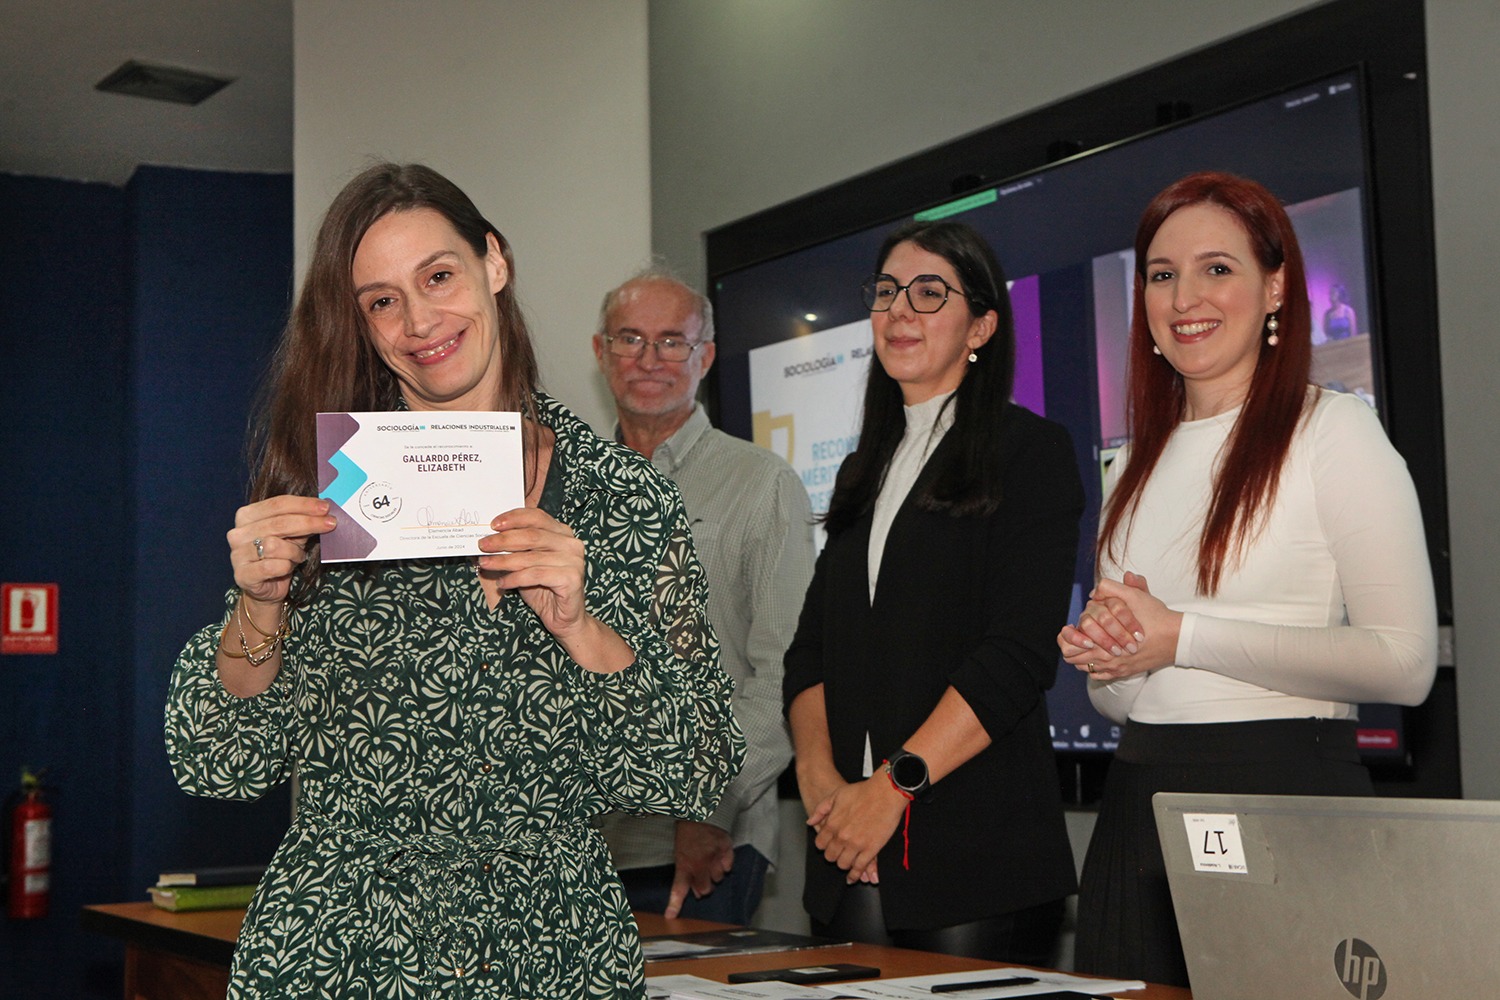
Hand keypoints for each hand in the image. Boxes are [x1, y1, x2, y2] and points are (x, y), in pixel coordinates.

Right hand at [227, 495, 335, 605]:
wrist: (266, 587)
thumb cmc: (279, 556)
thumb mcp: (292, 534)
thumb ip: (302, 521)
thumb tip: (323, 509)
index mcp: (246, 516)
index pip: (277, 504)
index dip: (303, 504)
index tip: (325, 507)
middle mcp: (237, 533)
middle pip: (278, 523)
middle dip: (308, 522)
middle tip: (330, 524)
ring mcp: (237, 555)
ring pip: (275, 546)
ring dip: (294, 552)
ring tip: (297, 557)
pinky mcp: (243, 575)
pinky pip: (273, 567)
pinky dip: (286, 567)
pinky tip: (288, 568)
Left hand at [478, 507, 587, 638]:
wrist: (563, 618)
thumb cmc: (543, 589)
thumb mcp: (525, 564)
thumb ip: (514, 549)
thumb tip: (487, 539)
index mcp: (562, 533)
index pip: (536, 517)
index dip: (513, 518)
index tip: (492, 524)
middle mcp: (571, 544)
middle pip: (532, 535)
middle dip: (503, 540)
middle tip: (483, 545)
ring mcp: (574, 561)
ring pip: (531, 557)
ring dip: (504, 561)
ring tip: (486, 564)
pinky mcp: (571, 578)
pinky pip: (536, 575)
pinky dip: (515, 578)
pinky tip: (502, 583)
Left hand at [665, 821, 734, 917]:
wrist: (699, 811)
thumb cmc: (687, 833)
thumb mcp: (680, 851)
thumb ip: (686, 870)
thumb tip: (696, 890)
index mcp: (684, 865)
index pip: (678, 889)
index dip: (674, 905)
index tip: (670, 917)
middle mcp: (699, 865)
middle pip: (705, 890)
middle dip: (704, 886)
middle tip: (702, 876)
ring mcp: (714, 858)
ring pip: (719, 879)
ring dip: (715, 873)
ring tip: (710, 861)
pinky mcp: (726, 850)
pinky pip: (729, 866)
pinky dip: (725, 863)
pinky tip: (720, 855)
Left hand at [806, 773, 906, 883]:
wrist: (885, 792)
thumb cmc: (863, 791)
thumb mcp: (836, 795)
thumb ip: (821, 810)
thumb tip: (810, 822)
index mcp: (832, 824)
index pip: (820, 844)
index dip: (824, 845)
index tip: (828, 845)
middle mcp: (842, 836)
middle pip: (830, 856)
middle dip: (833, 856)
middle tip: (839, 853)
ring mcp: (856, 844)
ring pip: (843, 864)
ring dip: (844, 864)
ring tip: (848, 860)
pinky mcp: (871, 849)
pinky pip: (860, 867)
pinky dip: (856, 874)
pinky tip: (854, 876)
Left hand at [1060, 573, 1180, 681]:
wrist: (1177, 638)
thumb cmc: (1155, 616)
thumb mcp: (1134, 596)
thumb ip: (1111, 589)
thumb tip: (1094, 592)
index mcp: (1103, 639)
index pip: (1070, 645)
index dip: (1067, 636)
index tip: (1071, 628)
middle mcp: (1106, 658)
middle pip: (1073, 658)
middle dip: (1072, 646)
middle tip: (1077, 635)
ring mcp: (1115, 667)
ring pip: (1084, 667)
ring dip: (1083, 656)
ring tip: (1088, 644)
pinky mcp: (1124, 672)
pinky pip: (1098, 675)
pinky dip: (1094, 667)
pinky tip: (1100, 655)